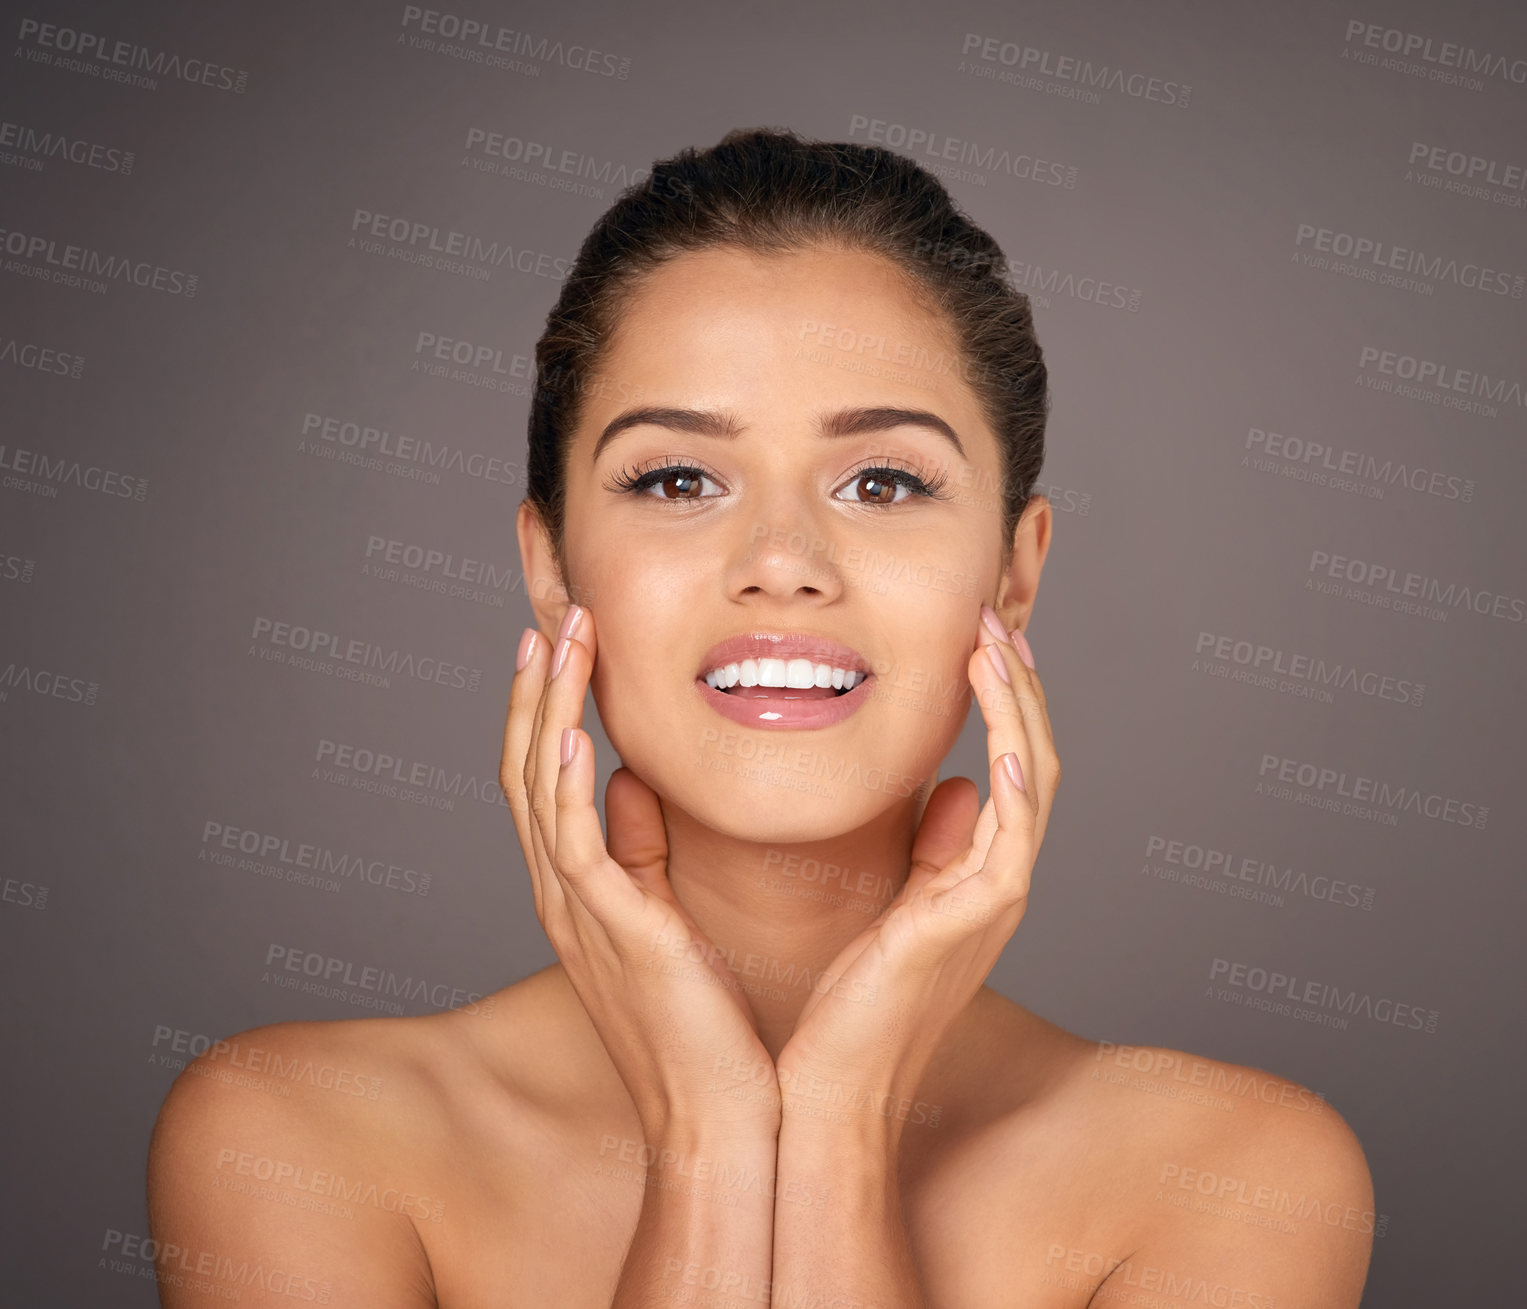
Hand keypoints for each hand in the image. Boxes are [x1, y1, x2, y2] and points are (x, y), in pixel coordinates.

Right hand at [499, 604, 781, 1140]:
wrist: (719, 1117)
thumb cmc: (707, 1023)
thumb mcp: (666, 918)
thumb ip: (644, 852)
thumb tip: (634, 785)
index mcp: (580, 887)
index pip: (545, 776)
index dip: (545, 706)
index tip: (564, 642)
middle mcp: (562, 892)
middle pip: (523, 765)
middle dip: (534, 686)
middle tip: (552, 612)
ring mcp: (575, 910)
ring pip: (535, 786)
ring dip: (542, 707)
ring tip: (558, 634)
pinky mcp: (608, 929)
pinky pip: (569, 840)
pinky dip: (558, 778)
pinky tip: (564, 725)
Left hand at [774, 604, 1058, 1117]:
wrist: (833, 1090)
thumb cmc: (848, 1007)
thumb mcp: (895, 909)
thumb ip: (931, 851)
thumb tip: (956, 788)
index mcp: (978, 876)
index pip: (1011, 766)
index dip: (1003, 700)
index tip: (980, 640)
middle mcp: (998, 883)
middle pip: (1034, 759)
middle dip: (1019, 685)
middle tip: (994, 616)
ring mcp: (994, 902)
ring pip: (1034, 781)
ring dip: (1019, 708)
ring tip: (994, 641)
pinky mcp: (974, 922)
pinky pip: (1013, 838)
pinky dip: (1015, 780)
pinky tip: (1000, 733)